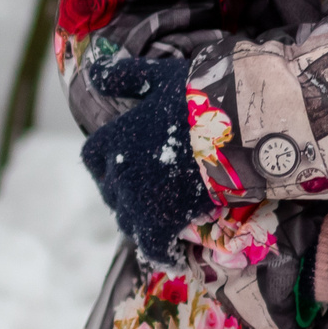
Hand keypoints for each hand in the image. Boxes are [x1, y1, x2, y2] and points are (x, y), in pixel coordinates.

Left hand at [78, 51, 210, 266]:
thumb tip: (93, 71)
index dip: (106, 162)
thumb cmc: (199, 96)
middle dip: (125, 194)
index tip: (121, 165)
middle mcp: (120, 172)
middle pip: (111, 192)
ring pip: (128, 221)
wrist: (234, 126)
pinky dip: (161, 253)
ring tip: (162, 221)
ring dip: (141, 221)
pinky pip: (153, 247)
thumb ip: (125, 77)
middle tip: (149, 194)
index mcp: (115, 138)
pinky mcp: (162, 223)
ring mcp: (139, 200)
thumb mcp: (158, 77)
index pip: (93, 157)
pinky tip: (172, 256)